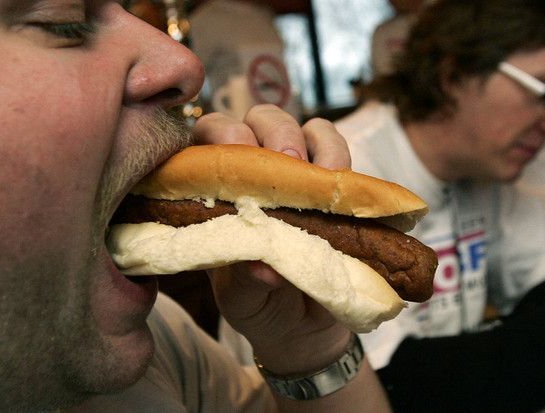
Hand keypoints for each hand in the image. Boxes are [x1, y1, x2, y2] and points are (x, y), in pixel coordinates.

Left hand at [193, 104, 352, 374]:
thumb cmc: (260, 305)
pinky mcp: (328, 180)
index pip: (205, 145)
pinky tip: (338, 178)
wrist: (304, 326)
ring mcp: (292, 172)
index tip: (237, 158)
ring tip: (317, 174)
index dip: (217, 139)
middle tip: (287, 161)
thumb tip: (262, 267)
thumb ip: (247, 281)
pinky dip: (336, 152)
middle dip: (268, 134)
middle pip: (251, 122)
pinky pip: (331, 143)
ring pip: (294, 124)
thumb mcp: (244, 299)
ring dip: (306, 140)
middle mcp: (251, 173)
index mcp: (215, 194)